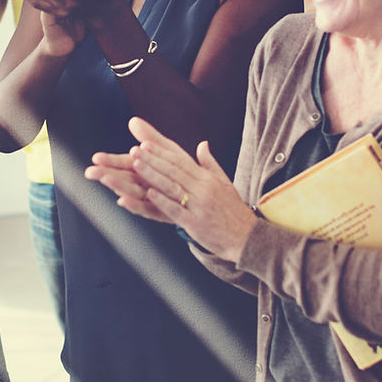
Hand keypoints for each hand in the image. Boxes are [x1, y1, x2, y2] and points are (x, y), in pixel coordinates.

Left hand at [88, 116, 257, 262]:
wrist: (247, 238)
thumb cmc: (234, 211)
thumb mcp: (225, 183)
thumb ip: (210, 164)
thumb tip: (202, 144)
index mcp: (208, 179)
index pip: (181, 161)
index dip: (162, 152)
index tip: (146, 144)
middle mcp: (203, 189)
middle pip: (173, 171)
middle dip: (152, 159)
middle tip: (134, 150)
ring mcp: (199, 206)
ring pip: (172, 187)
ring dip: (152, 175)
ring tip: (136, 165)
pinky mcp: (195, 223)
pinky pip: (176, 210)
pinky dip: (162, 201)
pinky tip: (149, 193)